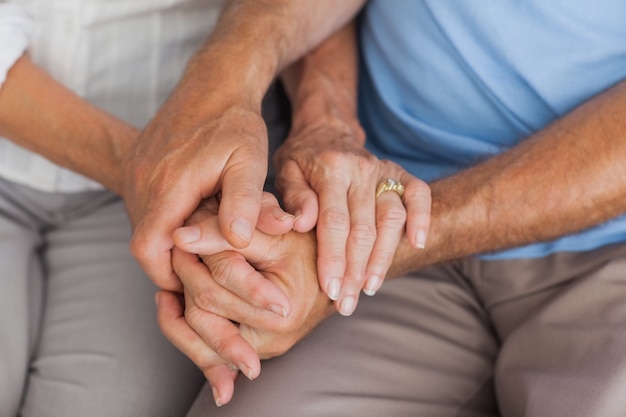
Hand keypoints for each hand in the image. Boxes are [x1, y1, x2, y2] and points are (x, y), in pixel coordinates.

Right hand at [122, 91, 270, 290]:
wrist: (213, 82)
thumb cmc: (235, 123)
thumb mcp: (249, 160)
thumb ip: (244, 201)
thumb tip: (238, 241)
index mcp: (168, 186)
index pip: (149, 249)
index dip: (167, 275)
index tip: (193, 286)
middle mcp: (142, 182)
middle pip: (145, 243)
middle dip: (171, 263)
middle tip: (204, 272)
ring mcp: (136, 173)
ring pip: (144, 225)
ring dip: (169, 242)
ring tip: (204, 245)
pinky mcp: (138, 166)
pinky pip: (144, 207)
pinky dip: (165, 222)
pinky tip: (194, 219)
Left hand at [160, 198, 332, 405]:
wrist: (337, 274)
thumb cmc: (311, 250)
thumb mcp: (274, 237)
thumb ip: (228, 235)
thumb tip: (180, 236)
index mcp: (278, 314)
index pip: (216, 287)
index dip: (193, 257)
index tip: (179, 234)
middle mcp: (269, 341)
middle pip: (203, 312)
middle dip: (184, 277)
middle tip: (175, 248)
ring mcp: (259, 350)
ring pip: (198, 336)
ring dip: (177, 304)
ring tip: (171, 272)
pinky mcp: (250, 349)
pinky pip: (206, 349)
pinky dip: (183, 327)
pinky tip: (170, 302)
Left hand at [273, 123, 430, 315]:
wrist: (325, 129)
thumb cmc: (300, 159)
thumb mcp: (284, 172)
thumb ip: (293, 198)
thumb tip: (303, 224)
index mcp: (329, 169)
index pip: (334, 222)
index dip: (334, 259)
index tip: (330, 290)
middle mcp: (360, 168)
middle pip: (364, 228)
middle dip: (355, 270)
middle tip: (346, 303)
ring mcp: (382, 170)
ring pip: (392, 218)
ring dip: (383, 257)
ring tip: (370, 287)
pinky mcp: (398, 172)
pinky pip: (418, 193)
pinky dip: (423, 218)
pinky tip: (418, 244)